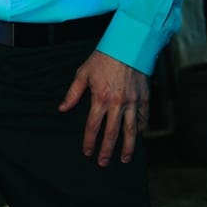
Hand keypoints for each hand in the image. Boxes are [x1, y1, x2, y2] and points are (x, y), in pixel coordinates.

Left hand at [58, 50, 148, 166]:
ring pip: (130, 130)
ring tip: (125, 159)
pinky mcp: (144, 97)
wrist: (128, 44)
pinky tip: (138, 135)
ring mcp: (132, 101)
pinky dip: (141, 128)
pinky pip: (143, 117)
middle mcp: (117, 103)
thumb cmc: (104, 57)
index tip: (87, 152)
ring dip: (128, 147)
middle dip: (107, 151)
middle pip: (111, 134)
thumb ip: (73, 93)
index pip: (93, 126)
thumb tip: (62, 108)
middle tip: (104, 163)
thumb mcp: (83, 73)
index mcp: (100, 98)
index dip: (89, 141)